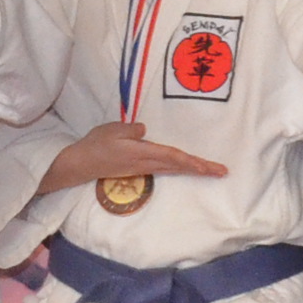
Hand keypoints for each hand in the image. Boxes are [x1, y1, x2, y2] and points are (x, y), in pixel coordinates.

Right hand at [40, 121, 229, 197]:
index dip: (192, 162)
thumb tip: (145, 130)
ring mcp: (143, 168)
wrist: (80, 164)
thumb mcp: (111, 130)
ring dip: (192, 169)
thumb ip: (130, 130)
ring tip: (210, 170)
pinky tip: (186, 167)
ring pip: (173, 168)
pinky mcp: (139, 168)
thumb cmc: (95, 144)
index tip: (209, 167)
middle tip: (222, 172)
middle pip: (178, 166)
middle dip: (200, 169)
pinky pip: (165, 168)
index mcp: (141, 153)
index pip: (172, 157)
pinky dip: (180, 167)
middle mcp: (145, 163)